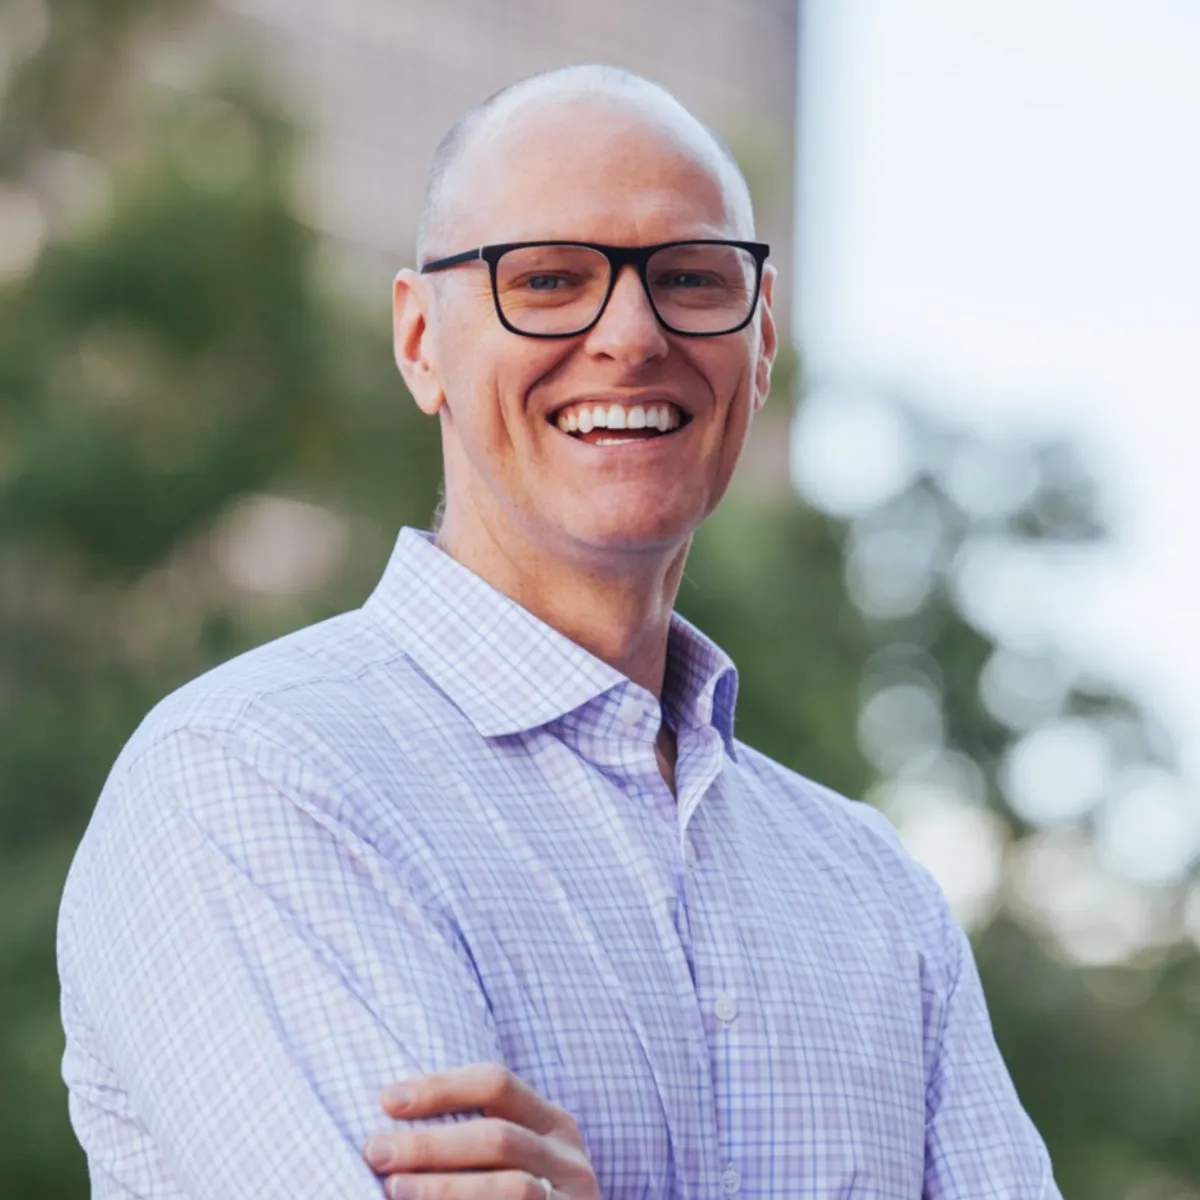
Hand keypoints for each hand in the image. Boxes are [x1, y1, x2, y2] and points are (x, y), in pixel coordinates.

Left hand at [361, 1062, 601, 1199]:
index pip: (496, 1083)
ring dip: (444, 1188)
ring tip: (392, 1190)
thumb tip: (389, 1111)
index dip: (441, 1087)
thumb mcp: (513, 1161)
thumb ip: (473, 1138)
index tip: (387, 1100)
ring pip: (510, 1188)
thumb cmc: (513, 1199)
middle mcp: (568, 1159)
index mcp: (552, 1123)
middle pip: (497, 1137)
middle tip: (377, 1151)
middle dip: (430, 1144)